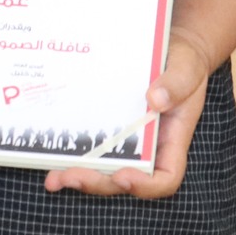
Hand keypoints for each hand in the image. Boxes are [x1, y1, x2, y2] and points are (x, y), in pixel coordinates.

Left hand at [41, 29, 208, 200]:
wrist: (170, 48)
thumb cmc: (184, 61)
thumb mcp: (187, 67)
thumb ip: (177, 83)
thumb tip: (155, 100)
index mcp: (172, 140)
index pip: (165, 178)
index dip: (145, 186)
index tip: (124, 176)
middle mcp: (148, 148)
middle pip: (124, 179)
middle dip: (98, 182)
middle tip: (70, 177)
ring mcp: (126, 141)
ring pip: (104, 170)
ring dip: (79, 177)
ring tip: (54, 179)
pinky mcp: (108, 128)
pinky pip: (91, 148)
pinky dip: (71, 154)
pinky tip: (48, 154)